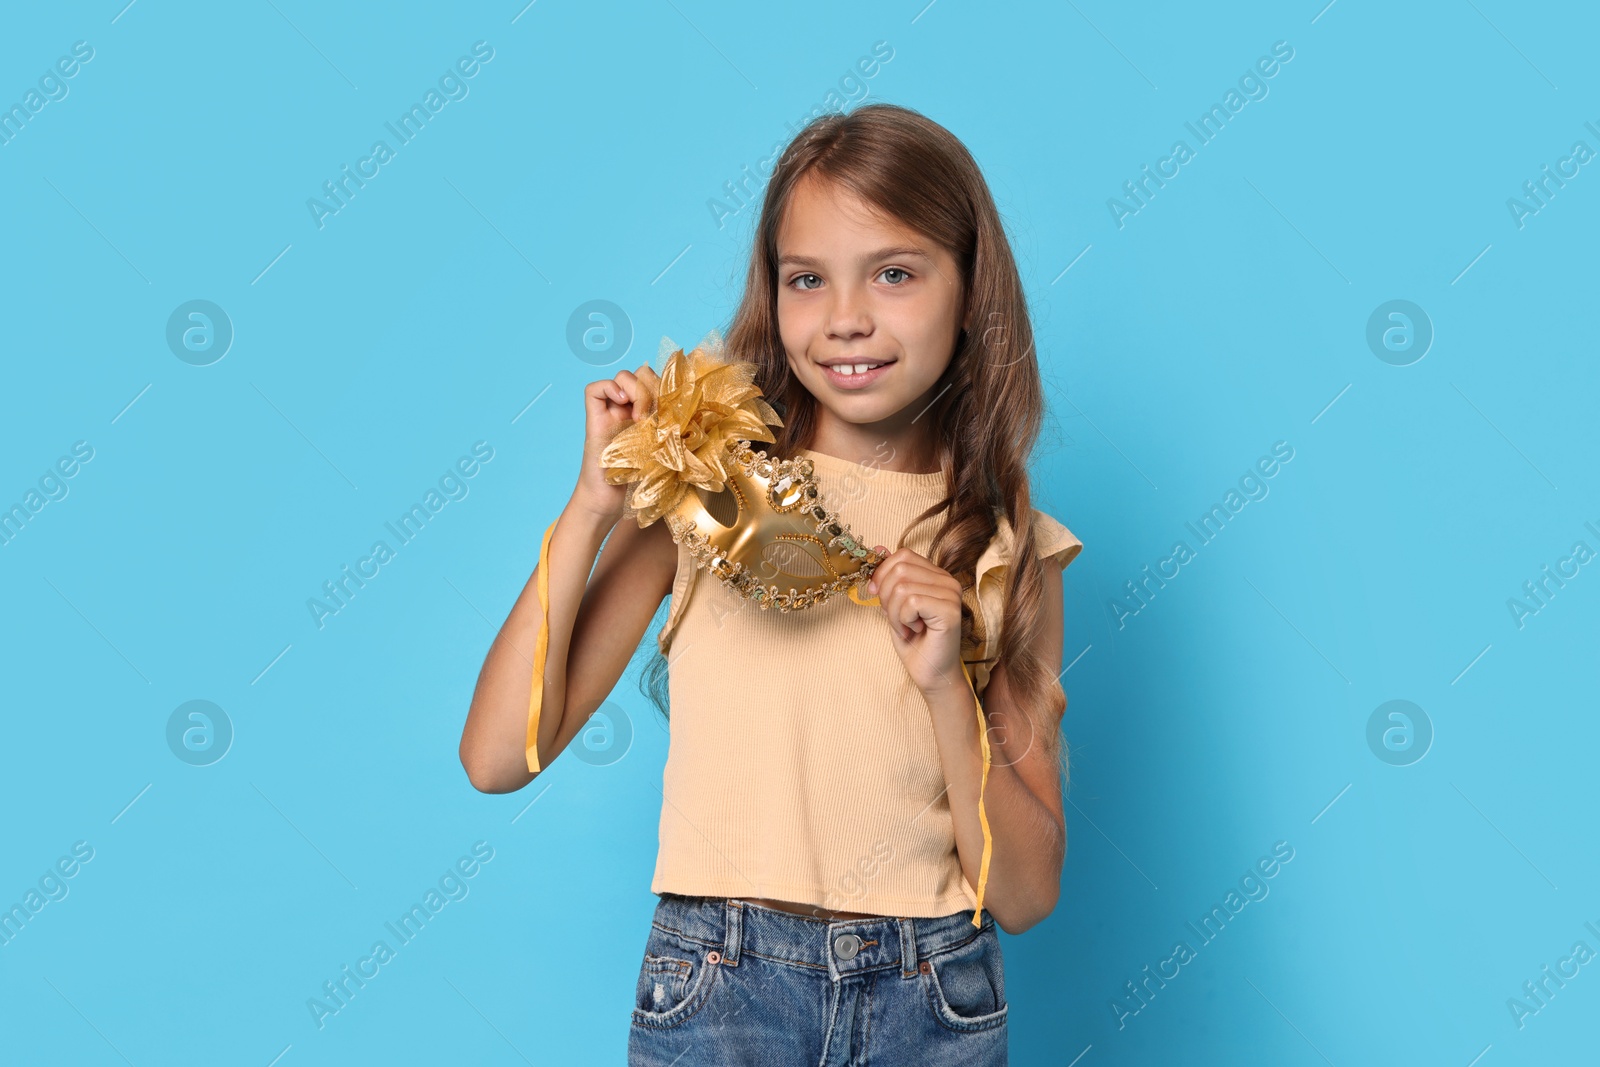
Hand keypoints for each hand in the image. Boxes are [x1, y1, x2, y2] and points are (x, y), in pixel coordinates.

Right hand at [572, 363, 660, 523]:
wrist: (609, 500)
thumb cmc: (639, 482)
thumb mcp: (664, 451)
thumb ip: (672, 430)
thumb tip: (691, 409)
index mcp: (650, 415)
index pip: (659, 383)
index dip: (666, 389)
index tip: (671, 410)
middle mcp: (630, 409)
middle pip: (642, 374)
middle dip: (652, 387)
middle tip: (654, 414)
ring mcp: (611, 412)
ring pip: (623, 376)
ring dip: (636, 389)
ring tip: (640, 415)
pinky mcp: (594, 419)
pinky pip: (595, 389)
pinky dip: (609, 388)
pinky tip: (622, 403)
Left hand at [865, 544, 965, 695]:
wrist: (930, 674)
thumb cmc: (914, 642)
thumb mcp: (895, 605)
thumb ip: (890, 579)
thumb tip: (878, 550)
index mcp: (936, 575)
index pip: (902, 555)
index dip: (882, 573)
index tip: (877, 594)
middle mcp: (948, 580)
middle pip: (899, 568)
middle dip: (886, 597)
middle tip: (897, 618)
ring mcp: (951, 594)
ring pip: (902, 587)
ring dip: (894, 613)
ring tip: (907, 627)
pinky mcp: (950, 611)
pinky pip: (911, 603)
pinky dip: (902, 620)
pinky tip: (915, 630)